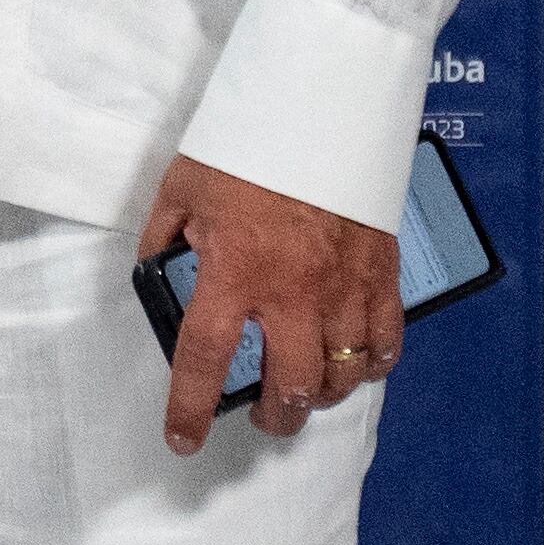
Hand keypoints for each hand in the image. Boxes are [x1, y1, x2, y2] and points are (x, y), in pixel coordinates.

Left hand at [140, 154, 403, 452]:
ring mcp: (343, 288)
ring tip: (302, 388)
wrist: (316, 107)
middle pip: (289, 385)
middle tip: (261, 415)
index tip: (183, 437)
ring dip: (319, 392)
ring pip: (341, 375)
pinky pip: (385, 343)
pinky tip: (354, 363)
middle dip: (273, 415)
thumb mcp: (183, 186)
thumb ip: (168, 236)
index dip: (191, 404)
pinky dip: (371, 364)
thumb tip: (158, 271)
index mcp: (235, 269)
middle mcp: (292, 290)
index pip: (206, 356)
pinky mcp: (381, 276)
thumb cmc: (246, 145)